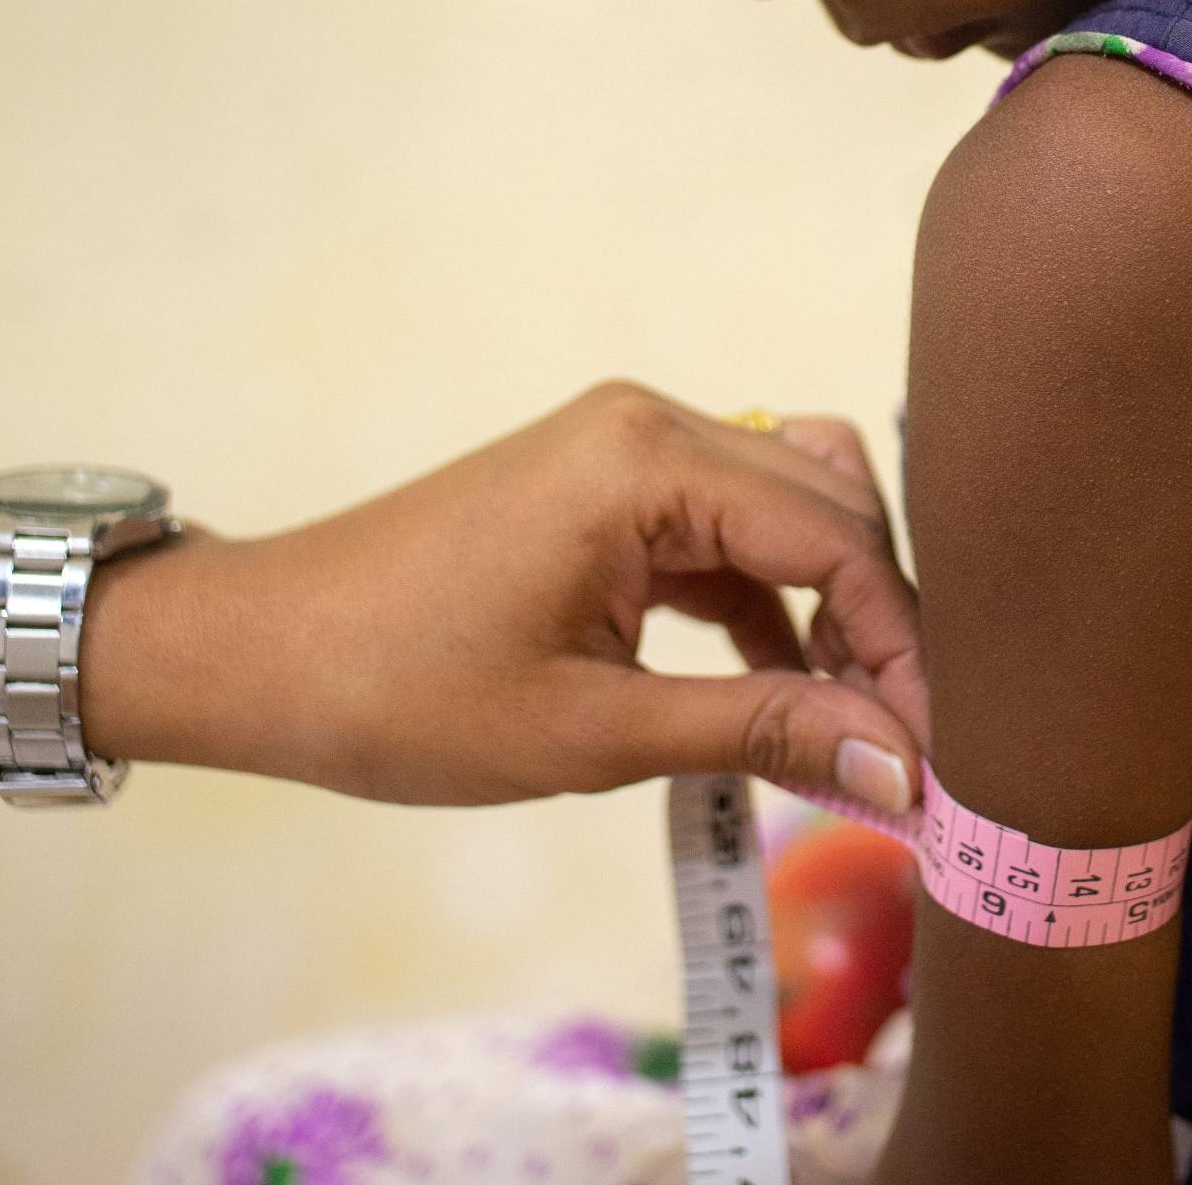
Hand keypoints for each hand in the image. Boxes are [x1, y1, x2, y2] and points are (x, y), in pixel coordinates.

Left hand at [91, 383, 930, 808]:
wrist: (255, 657)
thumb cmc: (402, 695)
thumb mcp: (595, 730)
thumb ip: (763, 730)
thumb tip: (904, 767)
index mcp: (650, 459)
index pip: (837, 540)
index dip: (902, 649)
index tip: (935, 756)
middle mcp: (652, 423)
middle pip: (832, 509)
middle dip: (882, 628)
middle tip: (909, 752)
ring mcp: (627, 446)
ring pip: (788, 513)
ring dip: (830, 615)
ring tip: (851, 732)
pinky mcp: (606, 484)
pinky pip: (728, 529)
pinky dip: (767, 607)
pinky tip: (780, 697)